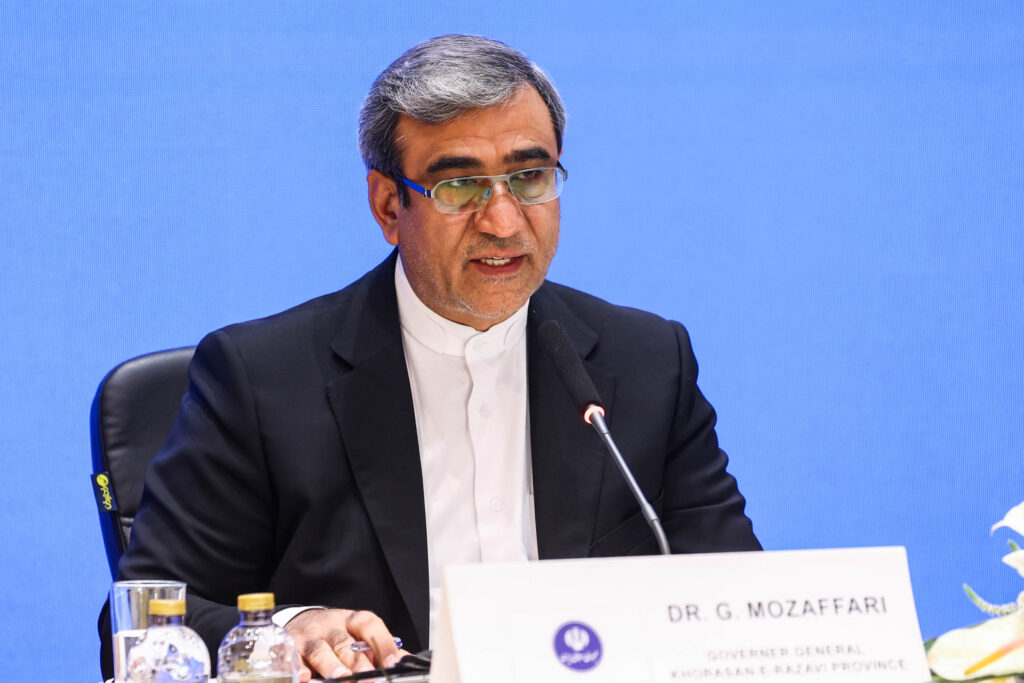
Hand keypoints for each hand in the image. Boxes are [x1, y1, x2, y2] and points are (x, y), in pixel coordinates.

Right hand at [284, 608, 406, 680]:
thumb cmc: (336, 634)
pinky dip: (298, 668)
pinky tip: (304, 677)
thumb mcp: (357, 635)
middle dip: (357, 662)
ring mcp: (310, 635)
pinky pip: (293, 657)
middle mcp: (331, 625)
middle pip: (344, 642)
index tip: (393, 662)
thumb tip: (405, 661)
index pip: (369, 624)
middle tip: (368, 677)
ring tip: (341, 678)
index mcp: (352, 620)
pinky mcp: (290, 646)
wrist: (300, 621)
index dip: (382, 642)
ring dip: (330, 665)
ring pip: (320, 649)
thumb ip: (378, 648)